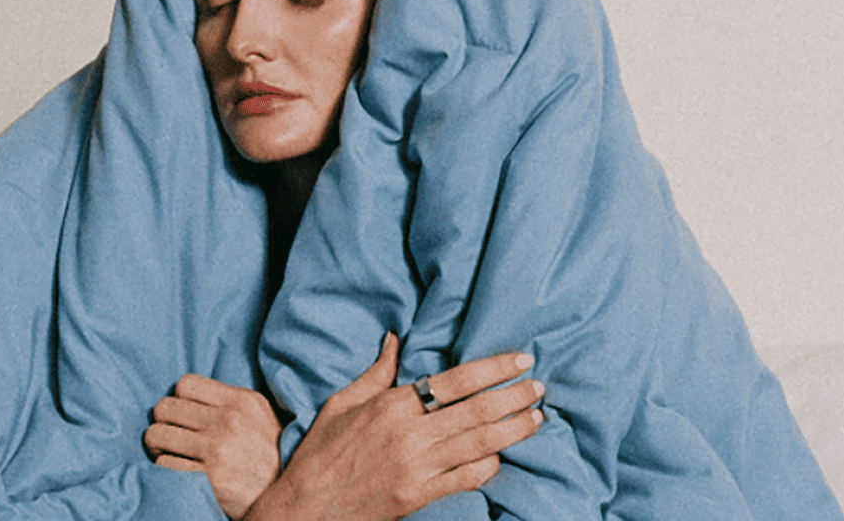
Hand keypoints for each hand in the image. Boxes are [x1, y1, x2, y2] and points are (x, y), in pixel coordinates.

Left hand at [144, 374, 281, 518]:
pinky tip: (177, 472)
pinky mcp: (208, 477)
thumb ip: (230, 402)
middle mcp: (228, 420)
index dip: (180, 400)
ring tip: (168, 452)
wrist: (288, 496)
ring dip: (158, 445)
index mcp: (241, 400)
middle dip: (164, 421)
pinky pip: (163, 464)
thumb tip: (189, 396)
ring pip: (156, 434)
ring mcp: (217, 449)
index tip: (185, 415)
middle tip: (170, 435)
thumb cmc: (272, 455)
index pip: (185, 383)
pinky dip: (165, 468)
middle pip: (165, 407)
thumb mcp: (261, 416)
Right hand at [245, 333, 542, 520]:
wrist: (304, 507)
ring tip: (537, 417)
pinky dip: (490, 465)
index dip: (493, 369)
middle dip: (514, 397)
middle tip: (539, 386)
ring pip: (480, 443)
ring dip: (514, 429)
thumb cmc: (320, 453)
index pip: (455, 380)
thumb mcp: (341, 404)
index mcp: (390, 405)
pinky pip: (467, 477)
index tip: (520, 359)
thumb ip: (375, 372)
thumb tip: (394, 339)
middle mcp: (408, 434)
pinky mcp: (419, 496)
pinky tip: (503, 455)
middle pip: (476, 410)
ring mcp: (416, 467)